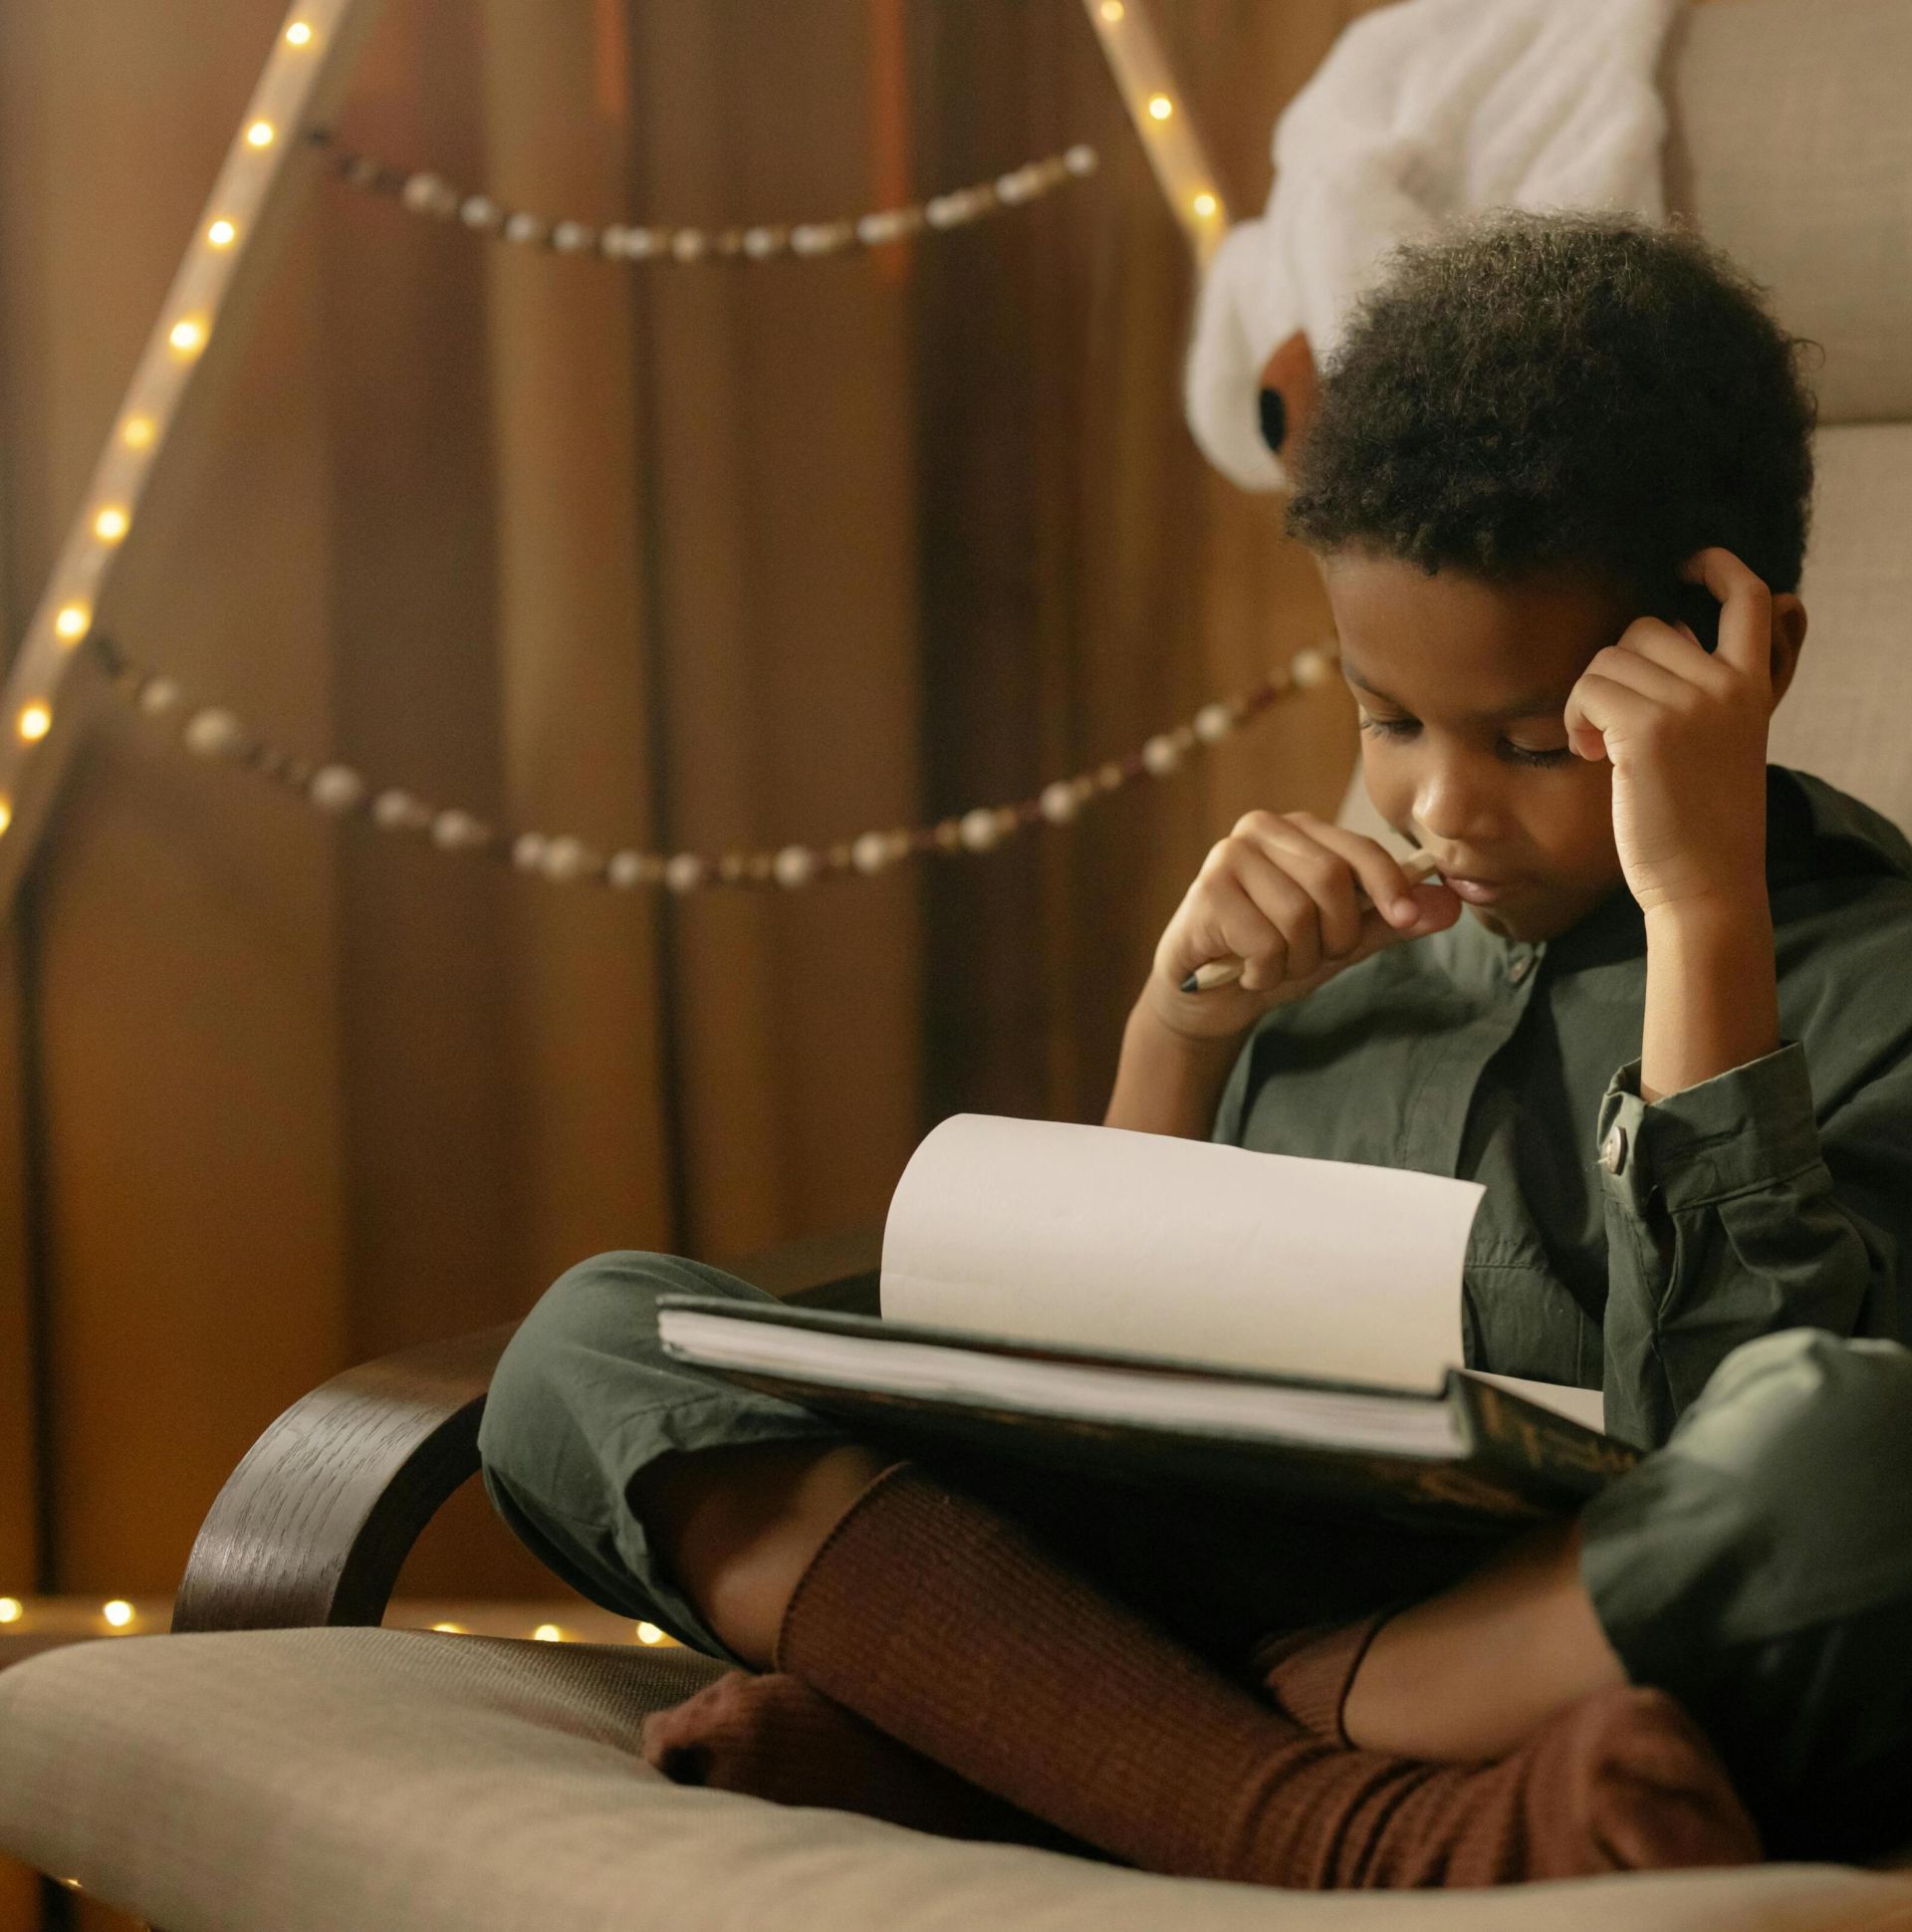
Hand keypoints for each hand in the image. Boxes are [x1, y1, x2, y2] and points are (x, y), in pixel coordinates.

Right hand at [1142, 810, 1459, 1041]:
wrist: (1209, 996)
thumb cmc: (1277, 955)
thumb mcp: (1342, 940)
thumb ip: (1390, 921)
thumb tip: (1450, 904)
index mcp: (1301, 830)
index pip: (1360, 848)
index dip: (1390, 884)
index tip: (1407, 919)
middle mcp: (1262, 829)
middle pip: (1331, 880)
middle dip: (1335, 935)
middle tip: (1314, 957)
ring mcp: (1228, 856)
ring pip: (1298, 915)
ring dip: (1297, 960)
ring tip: (1277, 964)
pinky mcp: (1205, 892)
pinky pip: (1264, 941)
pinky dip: (1266, 971)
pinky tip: (1248, 970)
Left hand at [1563, 548, 1775, 919]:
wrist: (1705, 883)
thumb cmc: (1699, 821)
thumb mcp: (1720, 743)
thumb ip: (1703, 691)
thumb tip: (1657, 635)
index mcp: (1753, 686)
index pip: (1749, 598)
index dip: (1715, 567)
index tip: (1685, 566)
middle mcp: (1727, 685)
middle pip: (1646, 628)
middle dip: (1616, 670)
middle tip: (1609, 727)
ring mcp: (1691, 703)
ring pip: (1609, 657)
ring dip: (1588, 699)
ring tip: (1599, 748)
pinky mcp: (1648, 729)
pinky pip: (1587, 689)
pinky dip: (1574, 718)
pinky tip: (1589, 755)